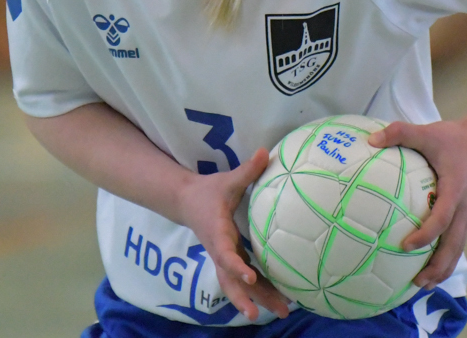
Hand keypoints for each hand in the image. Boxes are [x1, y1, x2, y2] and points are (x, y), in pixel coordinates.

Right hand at [172, 148, 290, 322]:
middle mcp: (219, 252)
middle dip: (246, 298)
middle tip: (262, 314)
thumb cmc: (208, 192)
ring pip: (237, 286)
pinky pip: (244, 280)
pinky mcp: (229, 260)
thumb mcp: (226, 181)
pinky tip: (279, 299)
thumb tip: (264, 151)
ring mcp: (223, 259)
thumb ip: (246, 170)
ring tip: (280, 312)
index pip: (225, 253)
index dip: (235, 266)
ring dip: (256, 300)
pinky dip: (259, 290)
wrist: (186, 202)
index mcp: (217, 233)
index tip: (248, 276)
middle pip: (230, 281)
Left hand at [368, 120, 466, 289]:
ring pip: (458, 247)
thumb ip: (400, 132)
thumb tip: (371, 139)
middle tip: (418, 282)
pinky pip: (456, 240)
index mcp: (456, 190)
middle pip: (455, 245)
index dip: (426, 234)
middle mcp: (464, 207)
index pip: (442, 218)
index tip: (405, 246)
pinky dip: (445, 256)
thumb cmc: (453, 138)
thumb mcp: (427, 132)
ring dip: (443, 267)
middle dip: (438, 266)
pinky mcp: (465, 214)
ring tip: (423, 284)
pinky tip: (428, 264)